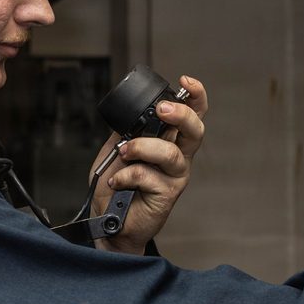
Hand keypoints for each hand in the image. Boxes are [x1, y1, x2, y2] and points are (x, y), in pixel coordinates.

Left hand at [90, 75, 207, 253]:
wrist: (108, 222)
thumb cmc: (116, 187)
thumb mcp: (117, 149)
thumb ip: (128, 131)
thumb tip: (131, 112)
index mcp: (170, 141)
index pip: (192, 115)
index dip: (195, 97)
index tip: (186, 81)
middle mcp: (178, 158)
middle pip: (195, 130)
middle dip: (181, 114)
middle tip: (162, 109)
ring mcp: (175, 177)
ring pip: (170, 153)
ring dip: (142, 148)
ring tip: (124, 153)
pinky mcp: (166, 195)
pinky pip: (148, 176)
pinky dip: (126, 174)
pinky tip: (117, 181)